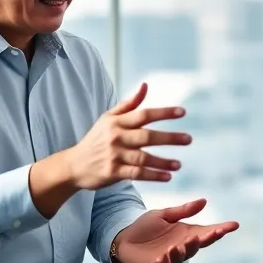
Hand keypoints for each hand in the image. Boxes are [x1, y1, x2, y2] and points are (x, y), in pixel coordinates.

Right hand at [70, 82, 190, 189]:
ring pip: (143, 157)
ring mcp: (114, 155)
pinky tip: (167, 177)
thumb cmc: (96, 139)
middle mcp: (116, 137)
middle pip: (146, 136)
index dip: (164, 112)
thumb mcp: (108, 119)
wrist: (74, 165)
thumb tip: (145, 86)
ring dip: (162, 161)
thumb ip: (128, 104)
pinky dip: (153, 175)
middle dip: (169, 138)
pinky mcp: (113, 172)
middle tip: (188, 139)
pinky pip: (137, 173)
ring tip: (179, 164)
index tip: (183, 112)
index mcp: (117, 122)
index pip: (144, 114)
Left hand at [112, 199, 238, 262]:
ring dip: (185, 250)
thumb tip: (204, 201)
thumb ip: (184, 211)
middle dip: (207, 239)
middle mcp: (181, 247)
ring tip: (185, 242)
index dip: (221, 229)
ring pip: (182, 256)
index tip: (234, 225)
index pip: (207, 232)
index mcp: (186, 234)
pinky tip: (164, 256)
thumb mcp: (165, 215)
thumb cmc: (145, 228)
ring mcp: (169, 257)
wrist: (123, 239)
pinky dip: (164, 262)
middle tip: (215, 232)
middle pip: (198, 245)